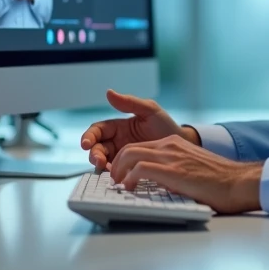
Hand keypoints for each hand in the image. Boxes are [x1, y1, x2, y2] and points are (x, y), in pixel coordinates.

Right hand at [80, 89, 199, 170]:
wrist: (182, 146)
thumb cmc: (166, 126)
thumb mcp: (150, 111)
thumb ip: (130, 103)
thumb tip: (109, 92)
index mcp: (118, 127)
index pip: (98, 130)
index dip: (89, 136)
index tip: (86, 143)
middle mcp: (117, 142)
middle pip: (96, 148)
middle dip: (93, 154)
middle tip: (99, 160)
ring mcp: (122, 157)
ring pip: (103, 162)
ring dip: (100, 165)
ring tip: (106, 168)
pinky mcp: (129, 170)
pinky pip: (116, 173)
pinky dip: (112, 175)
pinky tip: (116, 177)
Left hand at [111, 135, 262, 214]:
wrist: (238, 182)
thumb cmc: (219, 181)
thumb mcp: (192, 167)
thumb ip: (174, 168)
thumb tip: (160, 182)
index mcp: (174, 144)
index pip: (140, 146)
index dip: (125, 160)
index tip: (121, 175)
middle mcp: (170, 146)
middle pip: (130, 148)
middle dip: (117, 164)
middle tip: (115, 180)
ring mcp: (171, 157)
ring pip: (130, 155)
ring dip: (119, 171)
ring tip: (119, 185)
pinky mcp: (172, 171)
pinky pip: (140, 168)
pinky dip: (130, 178)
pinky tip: (130, 188)